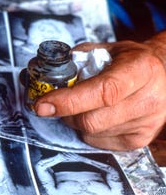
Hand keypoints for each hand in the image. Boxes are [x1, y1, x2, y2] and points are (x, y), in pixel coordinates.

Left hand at [34, 38, 165, 150]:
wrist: (161, 73)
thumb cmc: (126, 61)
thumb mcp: (103, 51)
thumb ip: (73, 62)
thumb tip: (40, 78)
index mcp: (141, 69)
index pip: (102, 91)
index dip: (68, 101)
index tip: (42, 105)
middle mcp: (150, 98)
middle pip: (92, 120)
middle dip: (67, 113)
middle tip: (61, 103)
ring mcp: (148, 122)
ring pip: (92, 133)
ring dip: (77, 122)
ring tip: (85, 106)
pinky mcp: (140, 140)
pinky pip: (99, 143)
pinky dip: (89, 131)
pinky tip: (97, 116)